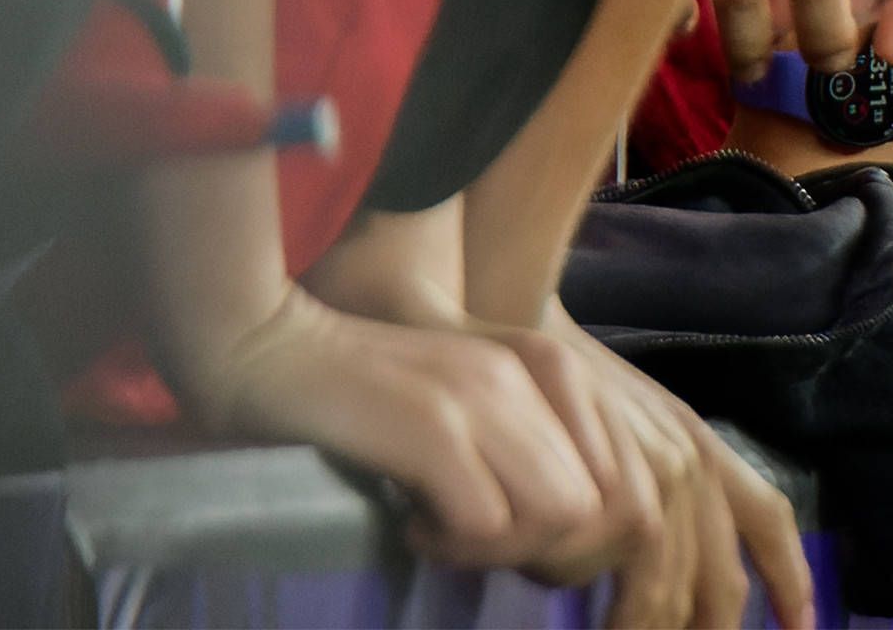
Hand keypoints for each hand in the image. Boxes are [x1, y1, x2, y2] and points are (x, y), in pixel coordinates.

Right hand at [169, 286, 611, 575]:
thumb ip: (522, 443)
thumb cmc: (360, 388)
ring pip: (557, 519)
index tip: (511, 537)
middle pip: (603, 508)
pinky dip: (450, 546)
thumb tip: (569, 526)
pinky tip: (408, 525)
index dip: (582, 533)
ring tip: (440, 533)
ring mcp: (486, 398)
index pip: (629, 478)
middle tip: (475, 543)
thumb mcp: (465, 404)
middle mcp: (531, 376)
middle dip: (545, 549)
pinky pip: (486, 526)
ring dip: (501, 549)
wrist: (264, 343)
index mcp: (550, 368)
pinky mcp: (435, 428)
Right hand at [505, 314, 818, 629]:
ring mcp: (661, 477)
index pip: (765, 516)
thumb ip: (643, 482)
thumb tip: (639, 559)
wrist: (505, 342)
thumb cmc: (550, 389)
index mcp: (699, 445)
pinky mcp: (624, 494)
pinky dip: (624, 616)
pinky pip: (638, 578)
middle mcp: (693, 460)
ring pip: (675, 588)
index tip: (802, 625)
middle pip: (722, 577)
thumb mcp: (618, 427)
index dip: (790, 575)